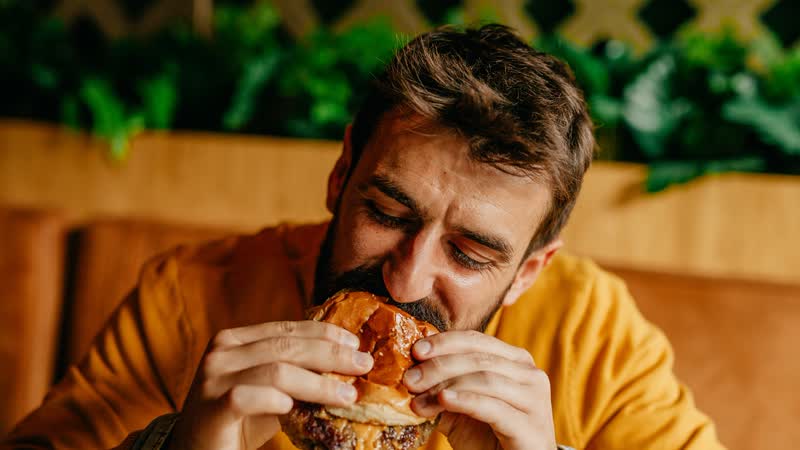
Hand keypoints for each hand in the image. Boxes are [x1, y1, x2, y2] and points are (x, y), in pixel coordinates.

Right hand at [168, 321, 373, 449]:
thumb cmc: (238, 421)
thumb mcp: (271, 390)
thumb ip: (297, 373)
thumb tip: (348, 364)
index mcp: (236, 340)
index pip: (287, 329)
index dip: (325, 333)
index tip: (356, 344)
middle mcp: (222, 353)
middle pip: (287, 346)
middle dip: (331, 355)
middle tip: (363, 366)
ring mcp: (213, 378)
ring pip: (275, 370)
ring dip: (317, 383)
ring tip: (346, 395)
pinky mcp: (211, 407)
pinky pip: (246, 397)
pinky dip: (274, 400)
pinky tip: (293, 408)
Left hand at [403, 331, 555, 449]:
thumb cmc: (489, 436)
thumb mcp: (462, 405)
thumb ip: (442, 386)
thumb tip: (410, 370)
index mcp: (516, 361)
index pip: (476, 340)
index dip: (444, 342)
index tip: (415, 350)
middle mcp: (530, 374)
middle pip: (477, 359)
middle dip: (439, 366)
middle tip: (409, 379)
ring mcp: (534, 399)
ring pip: (484, 380)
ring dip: (445, 386)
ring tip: (418, 399)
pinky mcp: (530, 426)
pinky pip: (493, 407)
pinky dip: (465, 400)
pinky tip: (443, 400)